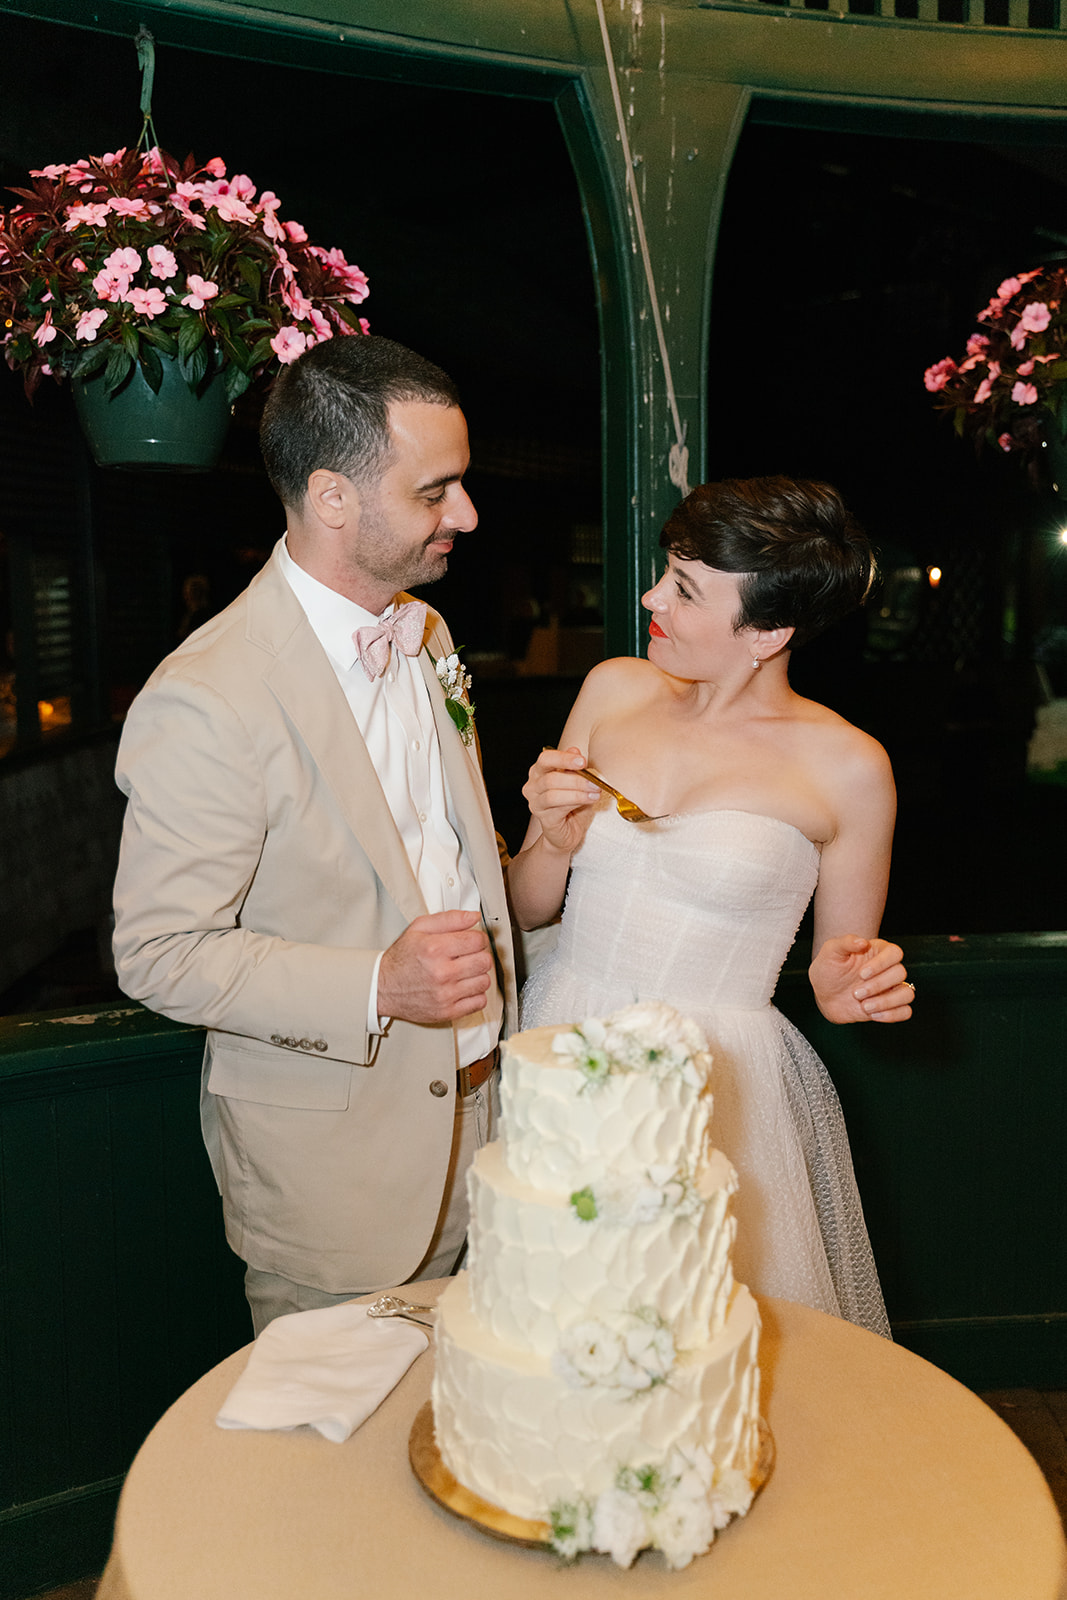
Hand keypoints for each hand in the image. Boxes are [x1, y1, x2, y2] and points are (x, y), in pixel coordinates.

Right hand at [377, 910, 492, 1024]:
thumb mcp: (419, 928)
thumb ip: (449, 919)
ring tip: (464, 972)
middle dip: (479, 955)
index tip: (471, 941)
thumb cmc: (401, 958)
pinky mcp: (447, 1012)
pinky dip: (475, 995)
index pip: (478, 940)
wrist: (382, 988)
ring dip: (477, 975)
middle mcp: (442, 973)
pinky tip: (463, 988)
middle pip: (485, 961)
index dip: (478, 938)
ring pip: (485, 982)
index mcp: (435, 949)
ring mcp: (446, 995)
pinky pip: (479, 1002)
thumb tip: (473, 916)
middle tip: (468, 956)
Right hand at [522, 746, 602, 854]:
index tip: (582, 761)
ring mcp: (536, 804)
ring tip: (595, 792)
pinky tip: (589, 800)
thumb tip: (575, 750)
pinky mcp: (544, 819)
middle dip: (576, 778)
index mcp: (539, 773)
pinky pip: (558, 808)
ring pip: (553, 793)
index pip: (546, 759)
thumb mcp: (577, 782)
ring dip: (577, 791)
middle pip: (550, 777)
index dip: (564, 758)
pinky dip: (576, 802)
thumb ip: (574, 767)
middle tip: (594, 781)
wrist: (568, 832)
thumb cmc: (572, 805)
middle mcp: (533, 787)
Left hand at [809, 935, 913, 1024]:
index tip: (861, 974)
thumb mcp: (830, 952)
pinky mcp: (890, 1006)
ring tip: (864, 1006)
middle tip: (855, 993)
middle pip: (900, 973)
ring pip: (907, 993)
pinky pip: (906, 1011)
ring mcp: (891, 988)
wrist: (823, 994)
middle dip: (878, 985)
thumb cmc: (828, 969)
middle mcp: (888, 969)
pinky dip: (892, 1015)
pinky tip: (872, 1015)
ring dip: (886, 1002)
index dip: (881, 964)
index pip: (895, 953)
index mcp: (878, 951)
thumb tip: (863, 942)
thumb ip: (845, 942)